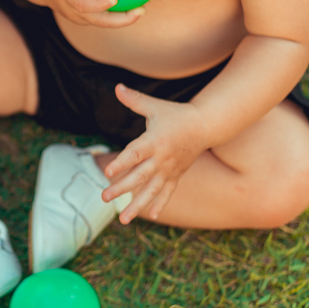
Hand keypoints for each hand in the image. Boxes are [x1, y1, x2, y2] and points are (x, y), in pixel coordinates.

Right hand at [33, 0, 145, 28]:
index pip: (81, 3)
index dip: (97, 4)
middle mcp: (72, 11)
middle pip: (98, 21)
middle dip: (120, 20)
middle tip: (141, 11)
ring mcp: (80, 18)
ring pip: (104, 23)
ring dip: (124, 19)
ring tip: (143, 9)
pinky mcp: (87, 19)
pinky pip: (105, 17)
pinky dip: (120, 13)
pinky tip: (138, 0)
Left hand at [100, 84, 210, 222]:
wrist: (204, 125)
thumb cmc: (175, 114)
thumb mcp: (155, 106)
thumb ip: (134, 100)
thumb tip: (117, 87)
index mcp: (154, 141)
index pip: (134, 154)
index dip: (121, 163)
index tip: (107, 173)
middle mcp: (161, 158)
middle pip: (139, 176)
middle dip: (121, 188)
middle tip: (103, 197)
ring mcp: (169, 169)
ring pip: (151, 190)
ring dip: (137, 205)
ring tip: (123, 220)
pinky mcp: (176, 175)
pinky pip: (167, 192)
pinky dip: (160, 204)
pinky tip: (151, 216)